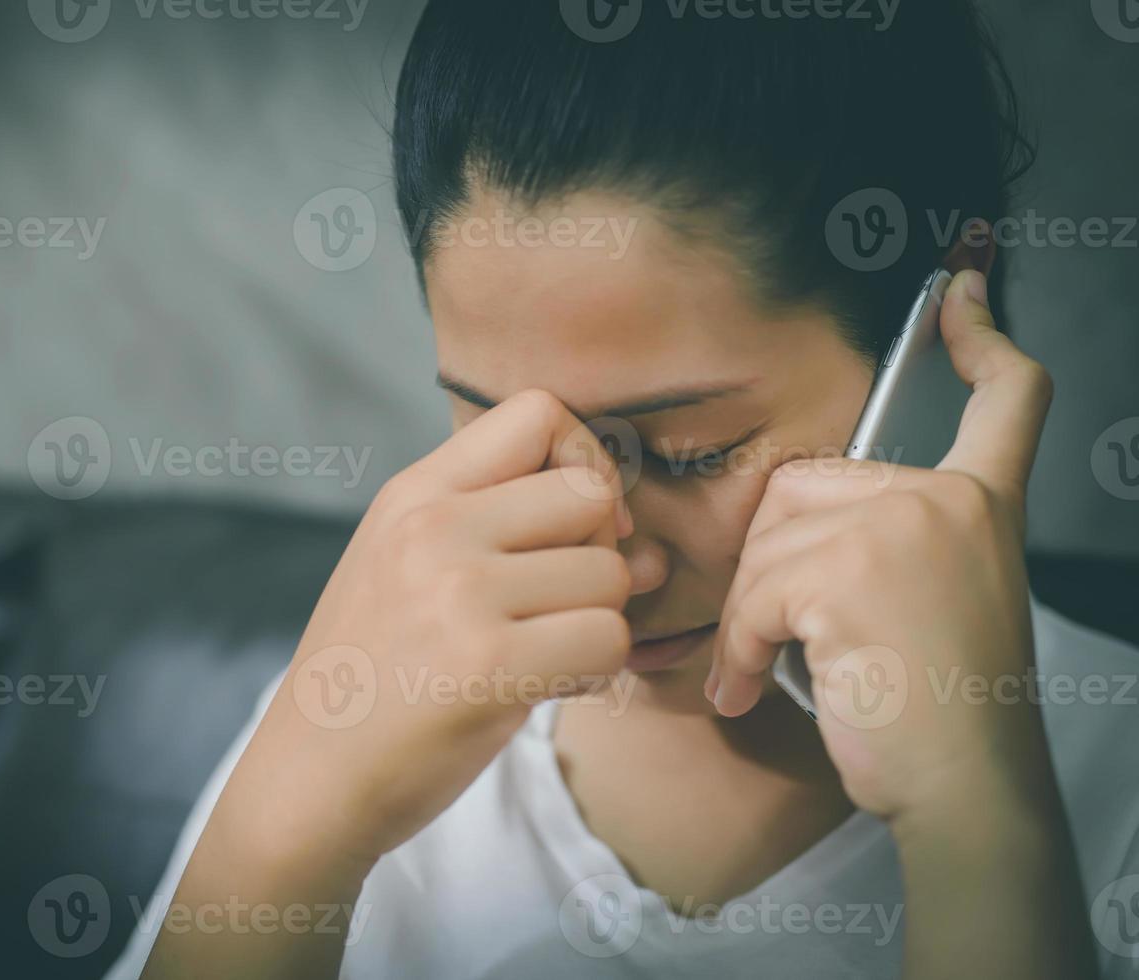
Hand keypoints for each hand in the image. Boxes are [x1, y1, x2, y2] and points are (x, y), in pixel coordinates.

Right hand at [226, 389, 633, 867]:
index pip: (539, 412)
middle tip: (558, 603)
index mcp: (412, 494)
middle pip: (589, 494)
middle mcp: (434, 527)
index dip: (581, 461)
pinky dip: (594, 671)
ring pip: (611, 575)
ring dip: (598, 622)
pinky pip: (608, 640)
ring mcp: (460, 593)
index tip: (568, 522)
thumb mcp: (407, 569)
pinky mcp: (490, 664)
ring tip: (543, 652)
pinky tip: (546, 685)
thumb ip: (509, 532)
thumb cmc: (374, 676)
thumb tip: (650, 546)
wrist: (310, 778)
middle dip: (598, 552)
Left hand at [706, 270, 1055, 825]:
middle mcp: (949, 500)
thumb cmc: (936, 713)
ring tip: (769, 669)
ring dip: (749, 614)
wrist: (963, 790)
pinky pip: (754, 592)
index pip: (1004, 399)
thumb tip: (785, 527)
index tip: (965, 291)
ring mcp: (906, 526)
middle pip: (802, 487)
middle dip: (769, 565)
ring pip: (768, 541)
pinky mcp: (854, 568)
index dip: (984, 338)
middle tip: (783, 637)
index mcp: (978, 504)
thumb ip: (883, 542)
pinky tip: (751, 687)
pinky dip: (739, 647)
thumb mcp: (931, 603)